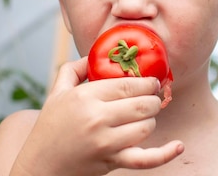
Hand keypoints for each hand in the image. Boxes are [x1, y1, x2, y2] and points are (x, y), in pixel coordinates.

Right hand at [11, 57, 183, 175]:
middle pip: (142, 104)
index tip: (152, 82)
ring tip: (145, 117)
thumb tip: (95, 53)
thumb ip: (74, 68)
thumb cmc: (50, 127)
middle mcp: (97, 118)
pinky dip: (165, 154)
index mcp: (85, 97)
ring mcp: (105, 142)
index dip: (147, 81)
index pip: (128, 84)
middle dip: (154, 99)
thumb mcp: (56, 92)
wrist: (39, 166)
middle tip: (154, 97)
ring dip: (151, 120)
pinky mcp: (111, 162)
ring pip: (146, 126)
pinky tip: (178, 146)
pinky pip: (145, 160)